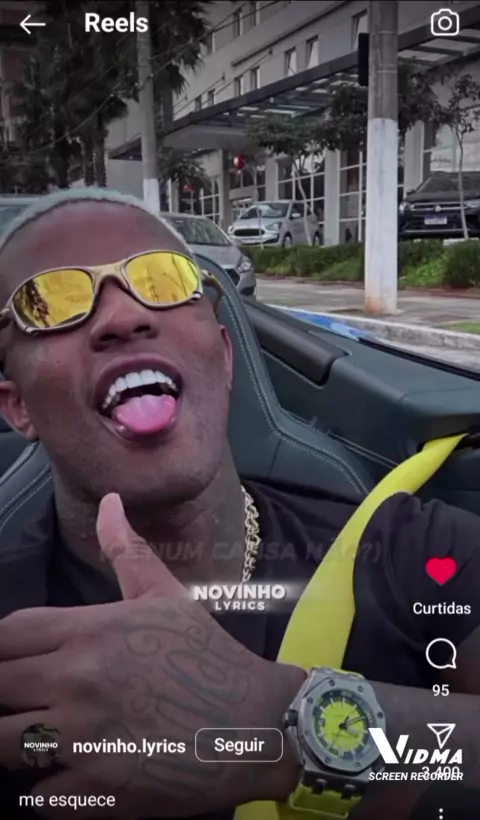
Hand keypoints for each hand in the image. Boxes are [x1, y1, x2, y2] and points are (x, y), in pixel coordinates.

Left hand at [0, 494, 303, 817]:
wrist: (256, 724)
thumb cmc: (208, 656)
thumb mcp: (167, 596)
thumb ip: (126, 550)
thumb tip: (108, 501)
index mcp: (92, 630)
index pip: (7, 634)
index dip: (1, 649)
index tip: (15, 662)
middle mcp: (79, 681)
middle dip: (5, 693)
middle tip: (30, 699)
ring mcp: (85, 739)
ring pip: (2, 745)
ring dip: (17, 743)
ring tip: (45, 738)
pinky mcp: (96, 791)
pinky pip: (36, 797)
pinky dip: (47, 790)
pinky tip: (74, 773)